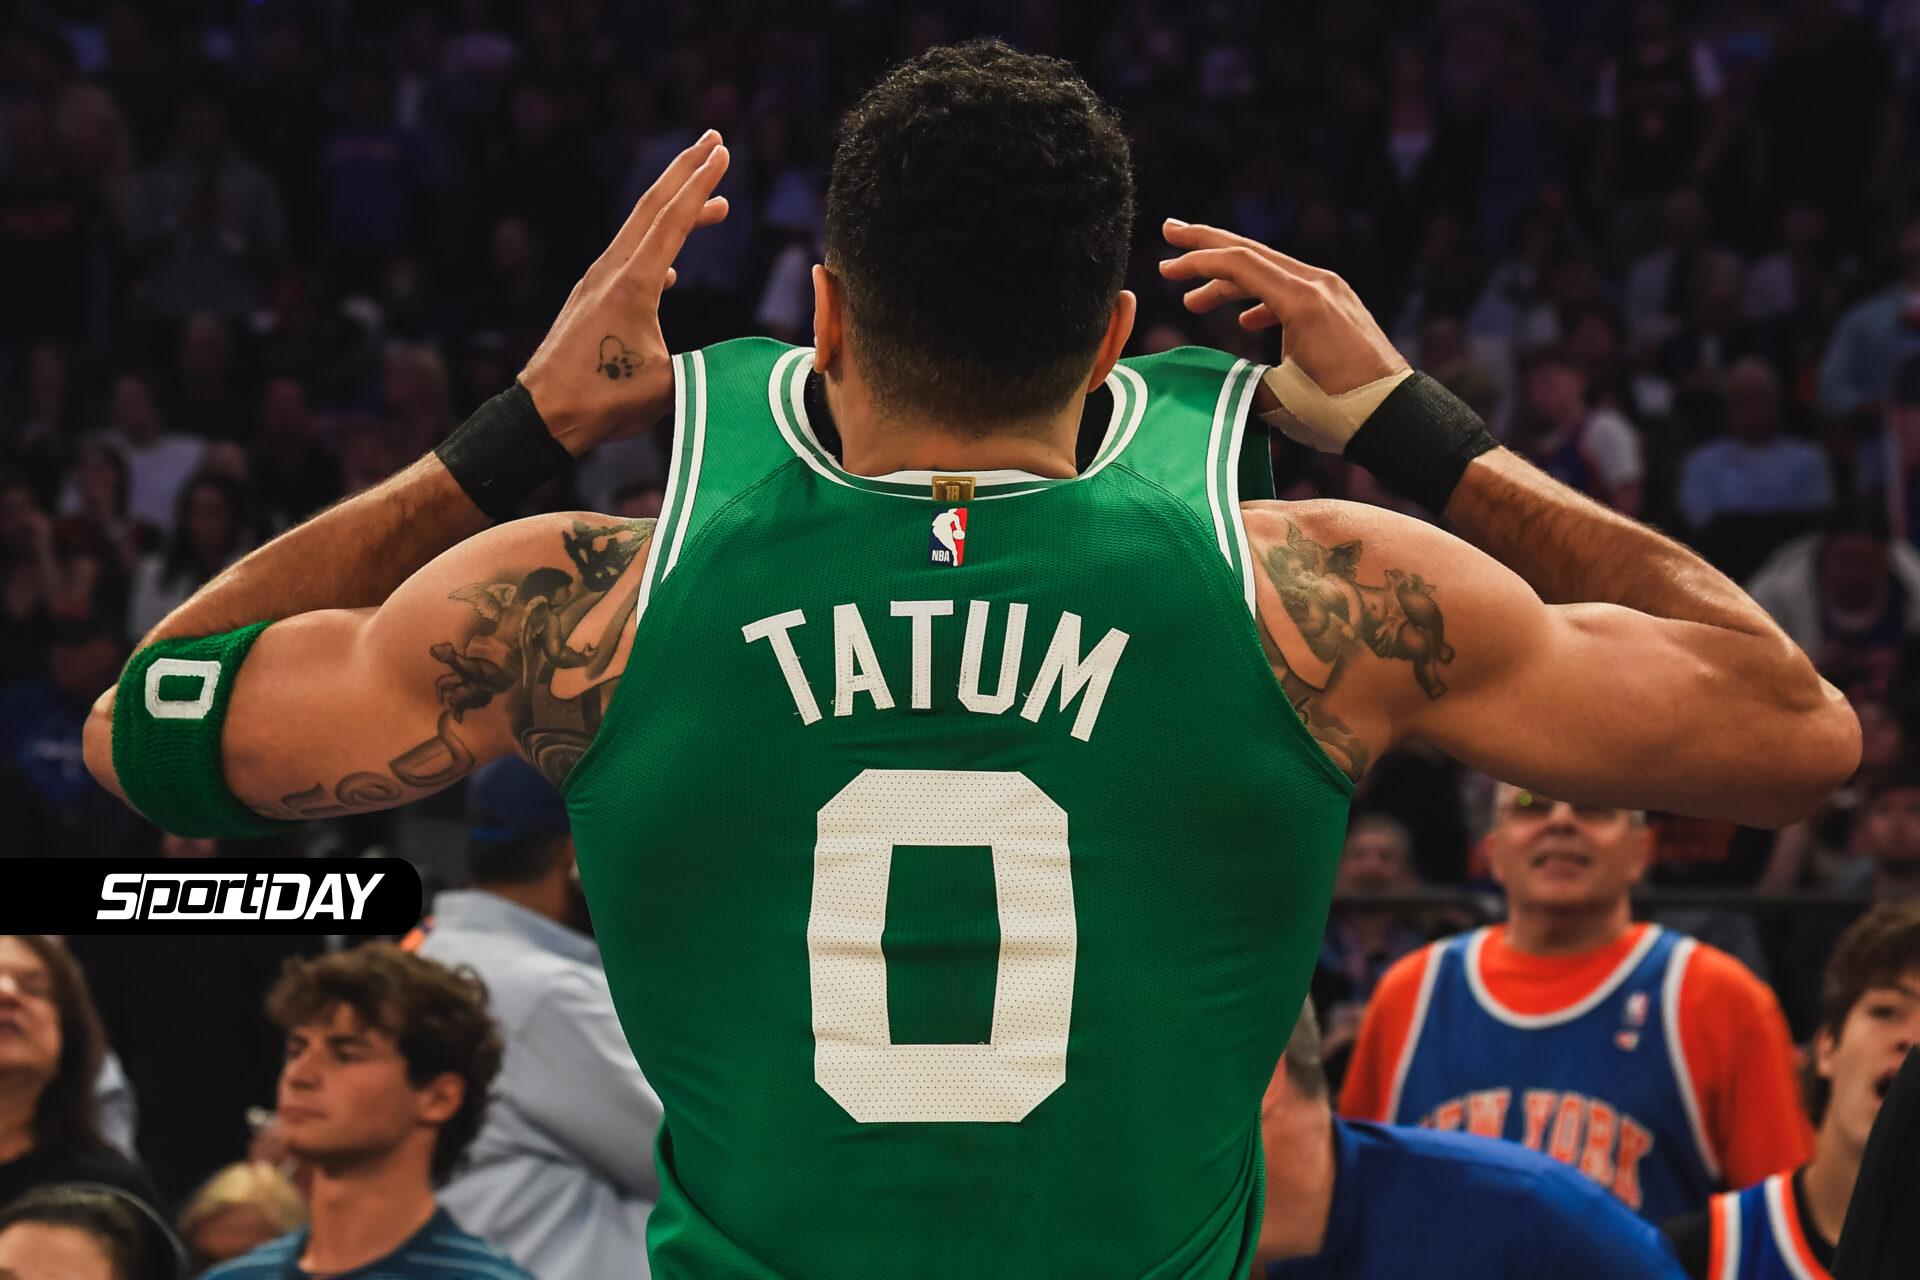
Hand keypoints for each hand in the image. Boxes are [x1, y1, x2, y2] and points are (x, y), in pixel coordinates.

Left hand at [520, 131, 731, 455]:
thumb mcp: (669, 384)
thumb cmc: (603, 401)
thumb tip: (749, 361)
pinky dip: (658, 249)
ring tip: (713, 204)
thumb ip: (710, 365)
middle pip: (653, 206)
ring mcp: (597, 283)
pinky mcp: (591, 301)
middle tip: (713, 141)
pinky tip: (672, 268)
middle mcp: (612, 271)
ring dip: (677, 210)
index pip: (674, 220)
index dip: (702, 184)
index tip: (722, 153)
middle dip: (686, 171)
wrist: (543, 414)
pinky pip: (631, 260)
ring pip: (642, 231)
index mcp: (634, 283)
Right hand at [1158, 219, 1407, 395]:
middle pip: (1252, 252)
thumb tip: (1210, 376)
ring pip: (1270, 272)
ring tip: (1195, 301)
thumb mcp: (1276, 395)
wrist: (1394, 415)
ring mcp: (1331, 292)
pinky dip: (1261, 298)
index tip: (1165, 269)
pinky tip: (1246, 318)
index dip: (1196, 262)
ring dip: (1230, 283)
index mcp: (1301, 300)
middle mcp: (1318, 284)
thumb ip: (1238, 376)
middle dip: (1207, 244)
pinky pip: (1291, 291)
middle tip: (1171, 231)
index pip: (1239, 263)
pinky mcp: (1338, 307)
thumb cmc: (1337, 408)